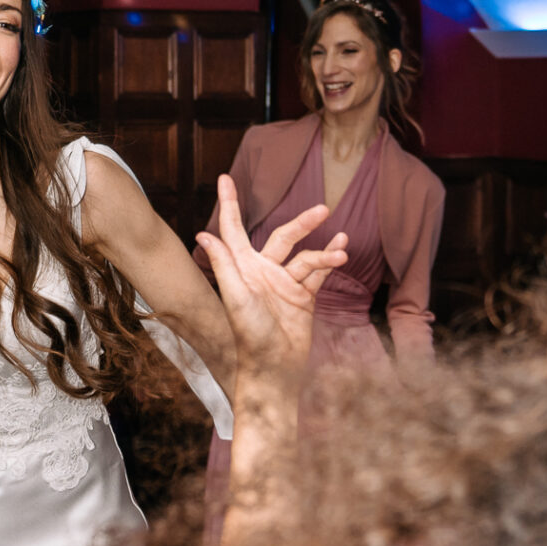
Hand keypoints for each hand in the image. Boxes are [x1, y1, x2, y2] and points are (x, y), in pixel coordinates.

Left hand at [195, 175, 347, 380]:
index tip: (225, 177)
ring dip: (325, 252)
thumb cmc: (250, 335)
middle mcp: (262, 272)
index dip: (229, 204)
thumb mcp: (236, 298)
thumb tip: (203, 235)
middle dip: (303, 223)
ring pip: (306, 257)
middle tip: (323, 209)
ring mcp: (283, 284)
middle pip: (283, 237)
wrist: (275, 368)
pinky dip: (331, 261)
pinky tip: (344, 249)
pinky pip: (318, 273)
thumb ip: (224, 265)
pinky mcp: (302, 297)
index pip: (234, 229)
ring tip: (343, 247)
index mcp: (242, 268)